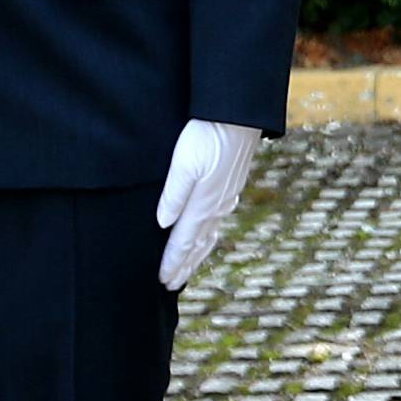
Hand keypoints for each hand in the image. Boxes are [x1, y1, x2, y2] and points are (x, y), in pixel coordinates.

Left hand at [156, 119, 260, 289]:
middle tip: (171, 284)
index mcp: (203, 205)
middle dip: (184, 266)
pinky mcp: (230, 187)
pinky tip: (206, 234)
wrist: (238, 115)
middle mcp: (217, 208)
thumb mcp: (184, 163)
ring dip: (197, 255)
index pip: (183, 243)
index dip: (172, 263)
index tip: (161, 280)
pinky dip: (207, 237)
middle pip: (198, 246)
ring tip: (187, 268)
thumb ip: (173, 195)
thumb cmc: (208, 136)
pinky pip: (217, 222)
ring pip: (209, 236)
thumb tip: (163, 225)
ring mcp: (226, 198)